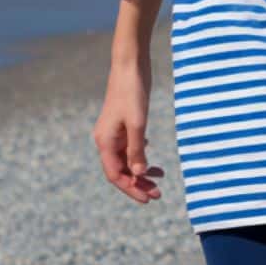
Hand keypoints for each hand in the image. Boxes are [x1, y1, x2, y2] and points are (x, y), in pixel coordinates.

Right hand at [92, 59, 163, 203]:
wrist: (130, 66)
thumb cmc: (132, 93)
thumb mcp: (137, 123)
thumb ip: (137, 149)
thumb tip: (139, 173)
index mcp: (105, 141)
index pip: (115, 175)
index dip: (131, 188)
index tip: (148, 198)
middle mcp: (107, 140)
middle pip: (121, 170)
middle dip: (138, 183)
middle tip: (158, 194)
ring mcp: (114, 132)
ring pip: (126, 159)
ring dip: (141, 171)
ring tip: (160, 177)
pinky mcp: (123, 125)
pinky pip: (130, 148)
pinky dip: (141, 156)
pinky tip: (151, 160)